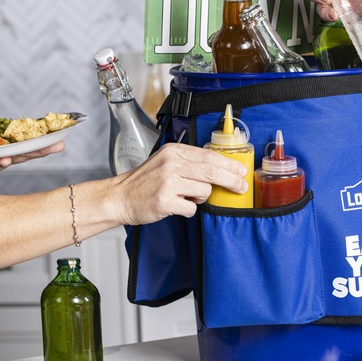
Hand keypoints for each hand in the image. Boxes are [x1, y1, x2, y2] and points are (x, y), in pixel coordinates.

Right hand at [114, 143, 248, 223]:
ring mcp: (168, 182)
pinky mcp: (165, 201)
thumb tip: (221, 167)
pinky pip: (192, 208)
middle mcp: (171, 164)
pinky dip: (188, 209)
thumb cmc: (146, 181)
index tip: (241, 171)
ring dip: (201, 197)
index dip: (229, 164)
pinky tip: (178, 205)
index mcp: (174, 151)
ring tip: (187, 196)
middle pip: (212, 172)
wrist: (120, 197)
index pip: (209, 156)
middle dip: (232, 180)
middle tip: (241, 187)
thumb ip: (189, 161)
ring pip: (204, 191)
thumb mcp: (166, 161)